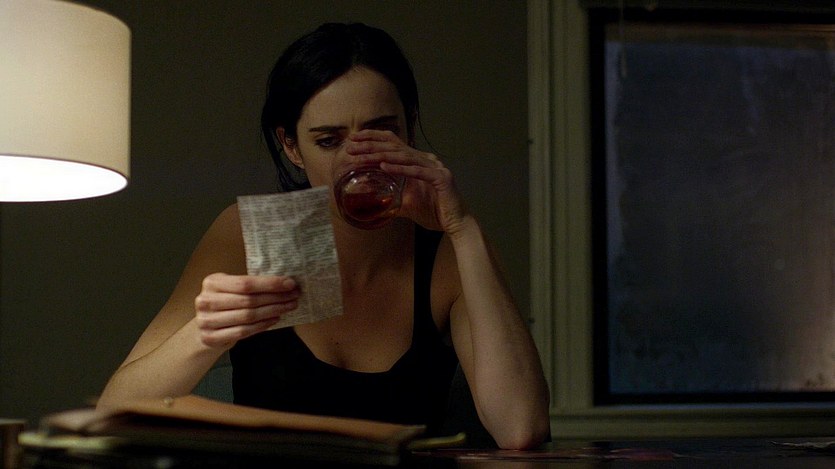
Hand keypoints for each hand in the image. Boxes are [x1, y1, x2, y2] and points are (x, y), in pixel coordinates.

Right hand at [194, 273, 299, 348]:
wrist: (204, 328)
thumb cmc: (224, 304)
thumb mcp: (230, 289)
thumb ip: (250, 286)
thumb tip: (284, 283)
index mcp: (212, 282)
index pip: (245, 283)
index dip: (270, 284)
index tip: (290, 283)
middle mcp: (205, 301)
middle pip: (249, 300)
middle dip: (276, 298)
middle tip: (294, 296)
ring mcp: (206, 321)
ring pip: (248, 316)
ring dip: (273, 311)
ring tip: (288, 306)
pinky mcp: (211, 338)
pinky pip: (243, 331)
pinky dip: (262, 325)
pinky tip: (275, 319)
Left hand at [346, 129, 468, 232]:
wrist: (456, 224)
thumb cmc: (435, 213)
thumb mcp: (408, 205)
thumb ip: (393, 199)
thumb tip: (375, 201)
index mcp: (419, 162)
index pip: (394, 145)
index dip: (374, 139)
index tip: (354, 139)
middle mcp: (427, 160)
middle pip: (396, 147)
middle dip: (372, 145)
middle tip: (352, 145)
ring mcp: (435, 167)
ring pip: (404, 156)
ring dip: (381, 155)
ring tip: (362, 155)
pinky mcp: (441, 178)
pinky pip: (417, 171)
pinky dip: (400, 168)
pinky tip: (384, 166)